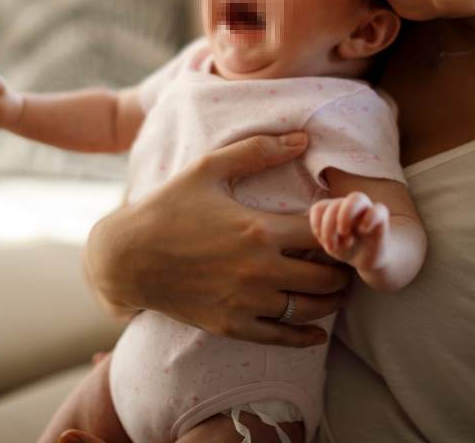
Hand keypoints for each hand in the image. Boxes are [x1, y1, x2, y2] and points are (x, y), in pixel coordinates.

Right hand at [84, 132, 352, 347]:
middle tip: (347, 260)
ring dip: (332, 300)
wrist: (127, 258)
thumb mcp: (209, 168)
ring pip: (311, 309)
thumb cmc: (168, 207)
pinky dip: (305, 336)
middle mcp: (259, 270)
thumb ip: (258, 150)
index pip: (324, 234)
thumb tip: (303, 137)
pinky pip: (281, 337)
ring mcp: (246, 301)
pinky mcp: (232, 325)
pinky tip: (317, 331)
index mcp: (259, 229)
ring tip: (337, 289)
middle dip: (343, 268)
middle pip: (326, 277)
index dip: (341, 231)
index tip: (345, 226)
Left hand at [310, 191, 389, 272]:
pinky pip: (378, 209)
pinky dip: (368, 219)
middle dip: (329, 226)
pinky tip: (363, 231)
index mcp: (333, 210)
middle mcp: (349, 205)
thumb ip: (329, 237)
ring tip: (344, 233)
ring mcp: (366, 208)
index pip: (319, 208)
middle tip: (332, 246)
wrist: (368, 258)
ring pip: (357, 198)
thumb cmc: (347, 248)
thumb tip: (337, 231)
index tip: (321, 240)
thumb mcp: (333, 246)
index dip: (316, 224)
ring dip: (345, 215)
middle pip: (335, 204)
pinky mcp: (381, 217)